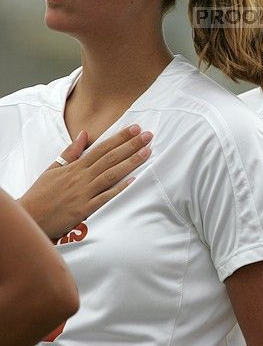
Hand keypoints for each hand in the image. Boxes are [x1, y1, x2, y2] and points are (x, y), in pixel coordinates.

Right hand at [19, 125, 152, 240]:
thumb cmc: (41, 194)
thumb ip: (70, 152)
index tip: (135, 128)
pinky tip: (133, 180)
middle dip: (130, 145)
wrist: (30, 216)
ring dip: (130, 163)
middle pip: (110, 158)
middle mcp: (81, 177)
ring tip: (147, 152)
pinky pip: (104, 197)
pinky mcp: (84, 209)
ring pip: (110, 174)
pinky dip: (118, 189)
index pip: (101, 148)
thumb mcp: (53, 168)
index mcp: (75, 167)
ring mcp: (84, 193)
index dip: (119, 138)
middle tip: (148, 135)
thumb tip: (85, 134)